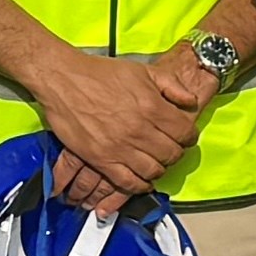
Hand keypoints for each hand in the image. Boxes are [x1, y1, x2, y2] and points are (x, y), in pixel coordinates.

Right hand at [34, 48, 197, 200]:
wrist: (63, 79)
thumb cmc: (101, 73)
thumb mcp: (142, 70)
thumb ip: (172, 85)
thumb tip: (191, 101)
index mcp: (152, 107)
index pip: (185, 133)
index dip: (189, 136)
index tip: (185, 136)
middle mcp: (140, 130)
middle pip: (172, 154)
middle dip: (175, 153)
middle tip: (170, 149)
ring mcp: (120, 147)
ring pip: (153, 171)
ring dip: (159, 169)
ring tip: (155, 162)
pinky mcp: (101, 159)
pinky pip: (127, 182)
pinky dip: (139, 185)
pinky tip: (141, 179)